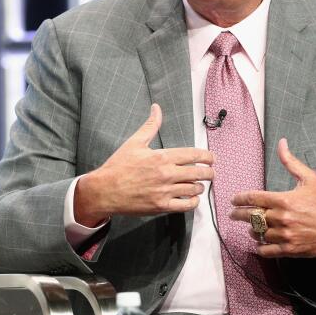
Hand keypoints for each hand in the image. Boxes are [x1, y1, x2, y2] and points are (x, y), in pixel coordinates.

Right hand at [74, 104, 214, 224]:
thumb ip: (151, 126)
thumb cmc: (118, 166)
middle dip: (209, 172)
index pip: (195, 155)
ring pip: (195, 189)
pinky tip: (192, 198)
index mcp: (162, 157)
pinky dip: (194, 202)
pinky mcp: (161, 206)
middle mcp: (166, 174)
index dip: (208, 157)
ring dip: (201, 186)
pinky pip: (186, 205)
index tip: (211, 158)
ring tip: (199, 184)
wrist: (104, 190)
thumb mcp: (134, 142)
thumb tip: (156, 108)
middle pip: (200, 173)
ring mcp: (165, 192)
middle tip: (210, 172)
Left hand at [230, 138, 315, 257]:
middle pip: (251, 216)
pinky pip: (267, 250)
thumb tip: (281, 144)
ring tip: (249, 227)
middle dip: (238, 214)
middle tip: (232, 214)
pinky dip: (260, 248)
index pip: (254, 198)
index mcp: (284, 200)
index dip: (240, 198)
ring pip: (258, 233)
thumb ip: (291, 162)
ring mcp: (285, 235)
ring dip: (251, 229)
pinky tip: (258, 244)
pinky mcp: (290, 249)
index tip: (234, 200)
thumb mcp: (310, 178)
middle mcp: (282, 218)